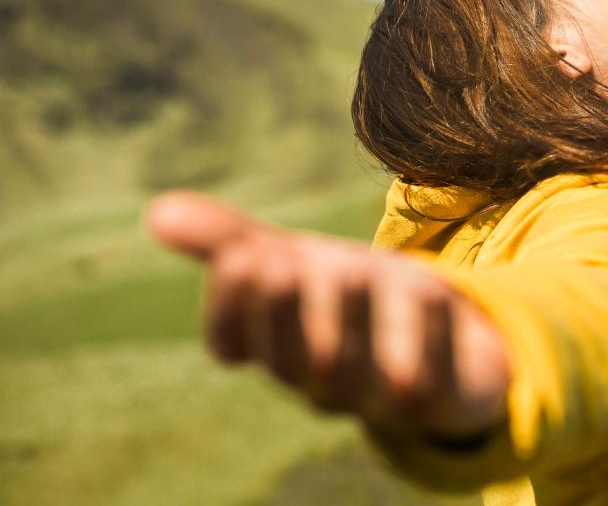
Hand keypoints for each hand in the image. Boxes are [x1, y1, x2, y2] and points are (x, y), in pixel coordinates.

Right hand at [144, 191, 510, 440]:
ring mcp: (378, 396)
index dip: (231, 305)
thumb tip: (156, 211)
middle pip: (291, 360)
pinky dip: (428, 336)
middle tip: (284, 262)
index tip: (243, 255)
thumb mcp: (294, 261)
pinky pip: (429, 382)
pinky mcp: (440, 399)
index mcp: (276, 347)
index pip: (232, 342)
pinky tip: (430, 289)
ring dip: (350, 320)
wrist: (447, 337)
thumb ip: (230, 241)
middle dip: (284, 312)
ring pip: (353, 374)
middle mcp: (320, 379)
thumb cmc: (350, 299)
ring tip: (348, 269)